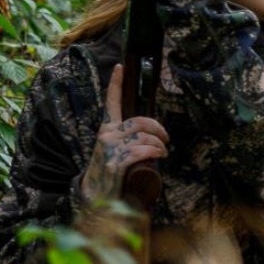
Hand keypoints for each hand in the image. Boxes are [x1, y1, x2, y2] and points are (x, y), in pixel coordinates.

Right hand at [82, 65, 170, 200]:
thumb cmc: (110, 171)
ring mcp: (110, 149)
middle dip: (157, 127)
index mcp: (106, 129)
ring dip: (159, 144)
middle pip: (139, 121)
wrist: (97, 197)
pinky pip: (140, 151)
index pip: (111, 102)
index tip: (120, 66)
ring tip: (163, 152)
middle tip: (166, 138)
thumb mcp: (116, 150)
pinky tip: (159, 155)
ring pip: (143, 136)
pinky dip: (154, 151)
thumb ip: (126, 138)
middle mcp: (106, 136)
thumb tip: (148, 131)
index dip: (115, 84)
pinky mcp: (115, 163)